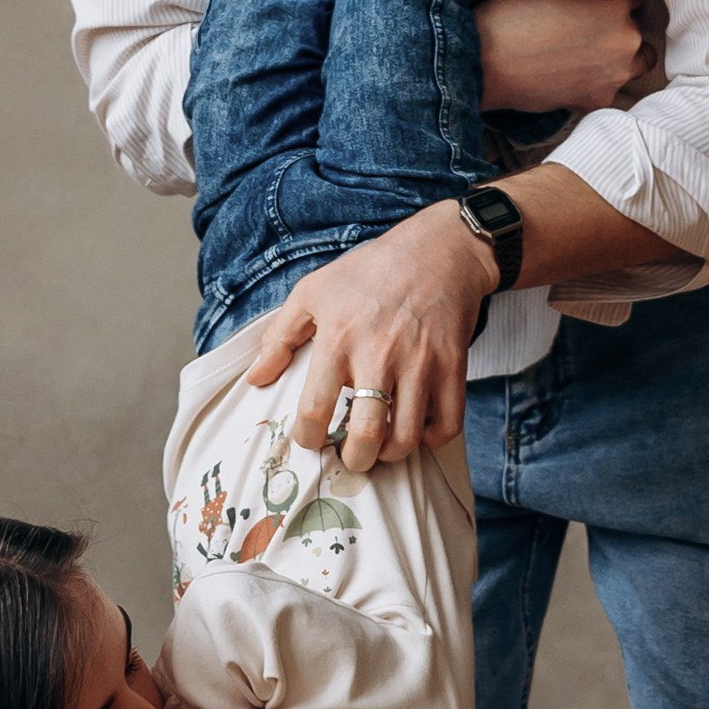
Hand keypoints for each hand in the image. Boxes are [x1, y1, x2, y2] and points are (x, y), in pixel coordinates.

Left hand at [244, 203, 498, 466]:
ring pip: (405, 437)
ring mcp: (420, 364)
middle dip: (353, 459)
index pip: (315, 409)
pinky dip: (431, 440)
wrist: (439, 250)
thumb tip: (255, 379)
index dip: (309, 438)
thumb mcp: (313, 291)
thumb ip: (280, 337)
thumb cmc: (370, 271)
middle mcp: (379, 355)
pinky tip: (416, 430)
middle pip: (364, 434)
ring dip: (389, 455)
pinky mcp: (453, 367)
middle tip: (349, 455)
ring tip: (380, 447)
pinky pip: (446, 424)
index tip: (312, 439)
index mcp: (338, 338)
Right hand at [476, 0, 647, 116]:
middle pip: (637, 30)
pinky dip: (596, 84)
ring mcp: (615, 72)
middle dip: (618, 30)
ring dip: (619, 59)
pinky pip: (609, 90)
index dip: (615, 2)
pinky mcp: (598, 99)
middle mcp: (625, 37)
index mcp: (617, 2)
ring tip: (588, 57)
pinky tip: (573, 77)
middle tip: (589, 32)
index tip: (601, 7)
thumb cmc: (512, 15)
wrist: (486, 61)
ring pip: (634, 63)